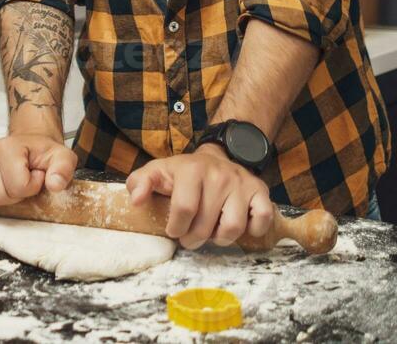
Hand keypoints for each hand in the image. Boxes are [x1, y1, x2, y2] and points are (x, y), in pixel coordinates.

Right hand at [0, 132, 77, 205]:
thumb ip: (63, 170)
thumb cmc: (41, 153)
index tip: (36, 176)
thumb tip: (54, 184)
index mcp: (9, 147)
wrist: (28, 144)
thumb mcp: (61, 158)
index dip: (31, 188)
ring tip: (6, 182)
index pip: (17, 186)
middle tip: (21, 181)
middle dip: (13, 196)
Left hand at [126, 145, 274, 249]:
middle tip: (190, 237)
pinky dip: (252, 230)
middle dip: (194, 239)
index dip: (176, 228)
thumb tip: (135, 201)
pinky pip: (261, 219)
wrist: (216, 157)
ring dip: (220, 238)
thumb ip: (140, 183)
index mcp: (191, 170)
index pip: (184, 210)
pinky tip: (239, 225)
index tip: (174, 230)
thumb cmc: (183, 173)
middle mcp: (219, 175)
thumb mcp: (157, 172)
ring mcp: (241, 183)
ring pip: (233, 228)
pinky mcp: (260, 191)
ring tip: (211, 231)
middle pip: (207, 225)